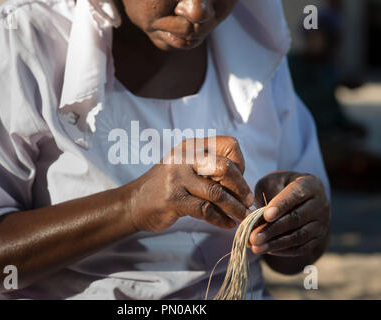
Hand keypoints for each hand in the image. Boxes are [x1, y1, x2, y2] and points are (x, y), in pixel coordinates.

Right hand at [127, 136, 253, 232]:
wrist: (134, 203)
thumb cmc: (166, 186)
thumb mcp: (186, 168)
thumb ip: (210, 170)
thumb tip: (243, 185)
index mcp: (191, 146)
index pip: (229, 145)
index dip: (241, 164)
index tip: (239, 181)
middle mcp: (184, 158)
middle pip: (226, 167)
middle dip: (241, 187)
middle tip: (247, 202)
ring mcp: (177, 178)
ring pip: (217, 193)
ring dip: (234, 208)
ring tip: (241, 216)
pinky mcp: (173, 200)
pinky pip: (205, 211)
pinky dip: (220, 220)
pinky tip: (227, 224)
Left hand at [249, 171, 329, 256]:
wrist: (298, 198)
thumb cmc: (280, 186)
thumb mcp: (271, 182)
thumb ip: (267, 193)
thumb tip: (261, 216)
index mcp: (310, 185)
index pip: (296, 195)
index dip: (281, 206)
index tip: (266, 216)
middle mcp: (320, 204)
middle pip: (296, 218)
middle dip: (273, 229)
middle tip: (254, 237)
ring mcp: (322, 223)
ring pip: (299, 236)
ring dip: (276, 243)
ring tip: (257, 247)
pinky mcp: (318, 238)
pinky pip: (302, 248)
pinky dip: (284, 251)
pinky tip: (267, 250)